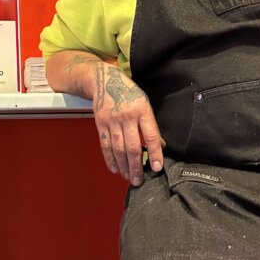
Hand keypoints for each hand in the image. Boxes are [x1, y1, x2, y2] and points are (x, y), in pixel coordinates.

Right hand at [91, 63, 162, 186]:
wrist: (104, 79)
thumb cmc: (128, 92)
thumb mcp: (144, 103)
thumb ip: (150, 123)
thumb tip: (159, 145)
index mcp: (142, 110)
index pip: (151, 135)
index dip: (155, 153)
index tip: (157, 167)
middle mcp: (127, 116)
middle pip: (133, 146)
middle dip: (136, 166)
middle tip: (139, 180)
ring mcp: (112, 120)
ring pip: (118, 149)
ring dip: (124, 166)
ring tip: (129, 177)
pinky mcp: (100, 123)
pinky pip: (105, 145)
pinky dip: (110, 159)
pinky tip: (115, 169)